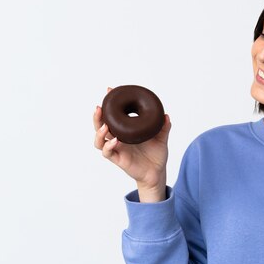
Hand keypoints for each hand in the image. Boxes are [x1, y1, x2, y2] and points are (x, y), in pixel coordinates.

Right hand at [93, 87, 171, 201]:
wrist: (157, 172)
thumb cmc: (156, 155)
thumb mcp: (161, 138)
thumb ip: (163, 127)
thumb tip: (166, 115)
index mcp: (125, 131)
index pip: (112, 116)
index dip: (109, 105)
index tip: (109, 91)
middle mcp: (117, 139)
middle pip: (100, 126)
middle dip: (97, 117)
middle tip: (99, 108)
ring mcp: (116, 149)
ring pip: (99, 140)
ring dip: (99, 132)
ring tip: (105, 125)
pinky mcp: (118, 160)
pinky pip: (108, 153)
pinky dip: (109, 146)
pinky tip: (115, 141)